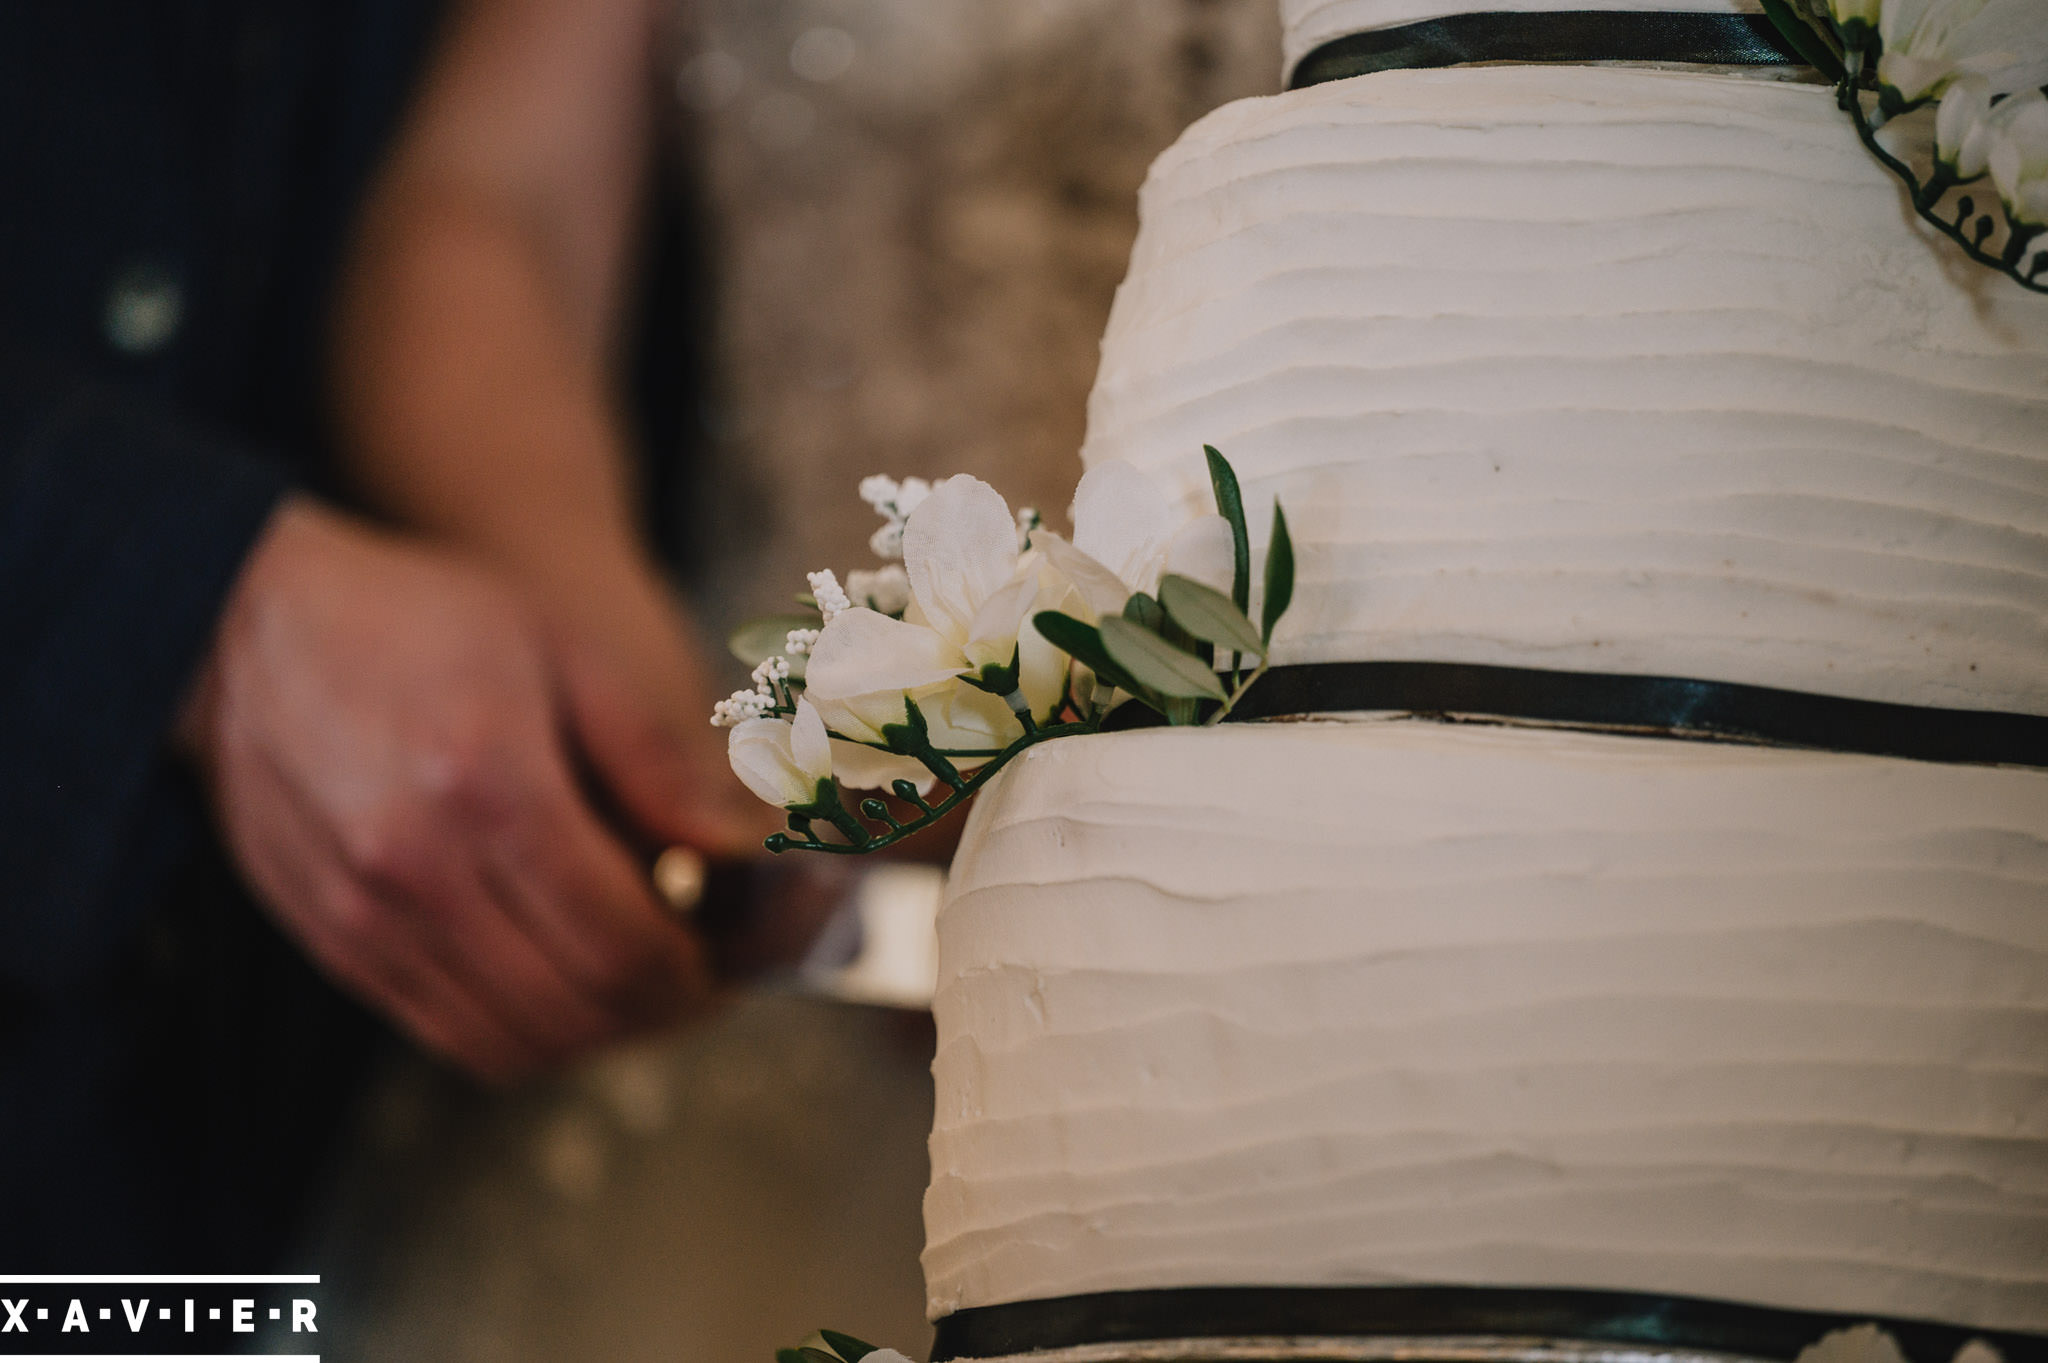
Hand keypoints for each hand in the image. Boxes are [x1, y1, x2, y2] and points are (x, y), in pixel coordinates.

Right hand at [178, 498, 739, 1081]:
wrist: (250, 625)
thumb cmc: (421, 622)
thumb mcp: (564, 651)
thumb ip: (653, 762)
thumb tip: (733, 854)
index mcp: (489, 785)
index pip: (620, 942)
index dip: (694, 973)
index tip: (730, 958)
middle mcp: (418, 868)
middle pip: (575, 1007)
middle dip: (660, 1010)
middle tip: (698, 979)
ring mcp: (364, 917)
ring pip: (513, 1043)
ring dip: (596, 1036)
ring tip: (636, 985)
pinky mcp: (331, 943)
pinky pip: (449, 1035)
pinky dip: (524, 1034)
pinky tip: (559, 984)